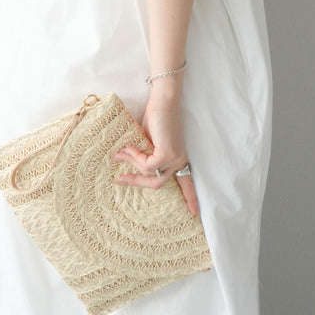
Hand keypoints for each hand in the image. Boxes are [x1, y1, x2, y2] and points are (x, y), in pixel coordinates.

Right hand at [113, 98, 199, 215]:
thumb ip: (143, 156)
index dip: (189, 197)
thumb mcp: (148, 142)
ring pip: (149, 174)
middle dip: (136, 182)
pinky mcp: (167, 153)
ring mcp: (174, 158)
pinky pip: (146, 165)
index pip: (186, 182)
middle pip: (157, 184)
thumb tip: (123, 165)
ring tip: (120, 153)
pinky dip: (134, 157)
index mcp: (178, 158)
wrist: (162, 100)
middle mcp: (179, 161)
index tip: (195, 214)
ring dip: (131, 163)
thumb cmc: (155, 117)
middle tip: (119, 180)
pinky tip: (129, 147)